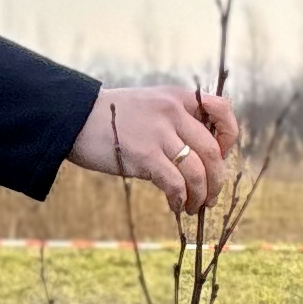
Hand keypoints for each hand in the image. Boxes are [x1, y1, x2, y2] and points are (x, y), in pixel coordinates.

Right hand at [70, 84, 241, 211]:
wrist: (74, 118)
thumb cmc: (112, 118)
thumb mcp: (150, 105)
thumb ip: (176, 121)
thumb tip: (202, 157)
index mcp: (178, 97)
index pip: (222, 109)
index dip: (229, 137)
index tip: (220, 156)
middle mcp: (172, 111)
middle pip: (212, 151)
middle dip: (217, 180)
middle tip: (210, 197)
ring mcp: (159, 133)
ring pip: (198, 171)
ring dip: (200, 195)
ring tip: (193, 206)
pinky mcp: (144, 154)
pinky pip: (175, 183)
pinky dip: (181, 199)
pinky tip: (176, 206)